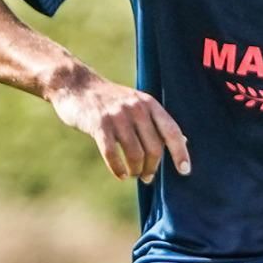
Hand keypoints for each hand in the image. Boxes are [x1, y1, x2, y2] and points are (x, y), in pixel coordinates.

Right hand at [47, 69, 190, 182]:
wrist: (77, 85)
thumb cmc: (111, 101)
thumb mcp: (137, 104)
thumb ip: (157, 122)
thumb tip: (185, 142)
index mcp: (149, 104)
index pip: (172, 131)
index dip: (180, 153)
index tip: (184, 171)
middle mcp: (136, 108)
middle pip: (154, 148)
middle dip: (152, 167)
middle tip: (147, 176)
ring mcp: (117, 116)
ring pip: (135, 154)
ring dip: (136, 170)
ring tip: (133, 174)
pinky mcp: (99, 124)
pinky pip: (112, 154)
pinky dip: (118, 169)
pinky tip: (120, 175)